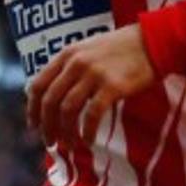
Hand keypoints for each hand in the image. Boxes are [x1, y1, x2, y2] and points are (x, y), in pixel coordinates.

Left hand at [27, 24, 156, 148]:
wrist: (153, 41)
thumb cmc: (122, 48)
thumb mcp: (89, 49)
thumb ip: (71, 66)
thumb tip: (56, 94)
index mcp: (67, 54)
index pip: (38, 84)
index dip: (32, 108)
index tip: (34, 125)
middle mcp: (76, 63)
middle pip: (50, 101)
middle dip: (46, 125)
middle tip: (49, 141)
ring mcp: (93, 74)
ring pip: (67, 110)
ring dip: (65, 132)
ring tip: (69, 145)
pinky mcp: (112, 86)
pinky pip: (91, 115)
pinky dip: (86, 131)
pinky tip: (88, 140)